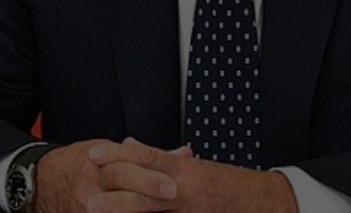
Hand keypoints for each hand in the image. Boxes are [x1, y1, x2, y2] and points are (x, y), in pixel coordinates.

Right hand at [34, 139, 178, 212]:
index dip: (149, 172)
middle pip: (121, 182)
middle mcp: (91, 182)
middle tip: (171, 192)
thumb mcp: (109, 152)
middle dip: (147, 187)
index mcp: (99, 161)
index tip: (172, 180)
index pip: (126, 164)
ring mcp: (85, 204)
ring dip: (136, 210)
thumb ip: (146, 156)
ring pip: (114, 208)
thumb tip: (183, 155)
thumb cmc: (81, 164)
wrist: (43, 182)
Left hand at [87, 139, 297, 212]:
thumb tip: (128, 144)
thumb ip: (160, 158)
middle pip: (146, 192)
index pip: (147, 158)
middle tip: (88, 201)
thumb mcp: (192, 167)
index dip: (119, 156)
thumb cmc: (224, 184)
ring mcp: (190, 212)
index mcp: (184, 170)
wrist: (262, 203)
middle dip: (116, 199)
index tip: (93, 154)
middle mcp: (186, 190)